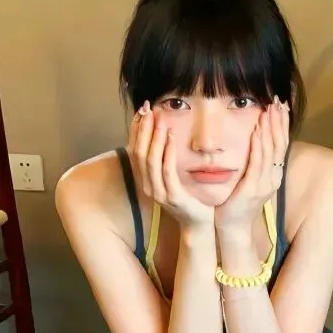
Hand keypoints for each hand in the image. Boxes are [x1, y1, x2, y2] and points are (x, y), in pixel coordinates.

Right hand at [128, 101, 213, 227]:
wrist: (197, 223)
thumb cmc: (188, 199)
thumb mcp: (172, 178)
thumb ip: (165, 161)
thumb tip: (163, 135)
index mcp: (146, 180)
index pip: (135, 150)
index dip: (137, 130)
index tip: (141, 111)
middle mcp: (148, 186)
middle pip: (140, 153)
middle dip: (144, 129)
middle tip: (149, 109)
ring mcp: (159, 192)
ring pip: (151, 160)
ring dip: (155, 137)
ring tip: (160, 120)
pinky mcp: (172, 196)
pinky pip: (167, 170)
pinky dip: (168, 152)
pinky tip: (172, 137)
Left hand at [215, 97, 289, 232]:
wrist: (233, 227)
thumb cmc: (237, 203)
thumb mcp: (250, 180)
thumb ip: (255, 163)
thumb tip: (255, 143)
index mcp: (274, 175)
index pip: (281, 144)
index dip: (282, 124)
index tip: (281, 106)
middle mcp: (273, 178)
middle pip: (280, 144)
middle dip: (279, 121)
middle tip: (277, 101)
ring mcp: (264, 183)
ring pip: (270, 151)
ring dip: (269, 129)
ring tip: (268, 111)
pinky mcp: (252, 188)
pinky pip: (257, 163)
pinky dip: (258, 146)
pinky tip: (256, 132)